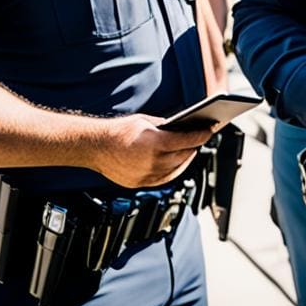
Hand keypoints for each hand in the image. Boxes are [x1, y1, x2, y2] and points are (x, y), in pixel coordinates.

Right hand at [89, 114, 219, 187]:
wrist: (95, 146)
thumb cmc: (118, 131)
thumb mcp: (146, 122)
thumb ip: (165, 126)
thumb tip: (181, 128)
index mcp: (155, 143)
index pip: (186, 140)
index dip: (200, 135)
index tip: (209, 130)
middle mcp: (152, 162)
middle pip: (183, 156)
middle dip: (195, 146)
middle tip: (202, 139)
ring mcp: (146, 175)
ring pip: (176, 169)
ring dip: (186, 159)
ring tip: (192, 150)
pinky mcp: (141, 183)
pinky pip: (164, 179)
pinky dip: (174, 170)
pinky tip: (178, 163)